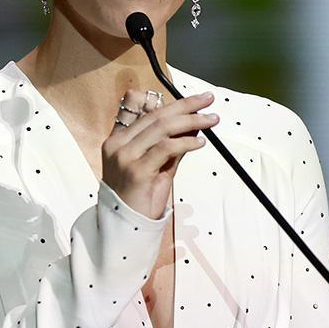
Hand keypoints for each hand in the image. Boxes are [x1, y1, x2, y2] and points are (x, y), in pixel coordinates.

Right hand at [101, 89, 218, 218]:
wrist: (127, 227)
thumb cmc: (140, 198)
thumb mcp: (157, 167)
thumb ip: (172, 145)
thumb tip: (194, 125)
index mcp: (117, 141)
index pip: (145, 111)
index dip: (171, 102)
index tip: (193, 100)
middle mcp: (117, 145)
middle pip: (156, 115)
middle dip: (186, 105)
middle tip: (207, 100)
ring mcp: (124, 157)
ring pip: (162, 127)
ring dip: (191, 120)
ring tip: (210, 120)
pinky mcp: (136, 171)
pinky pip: (165, 148)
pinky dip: (186, 142)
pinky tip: (199, 143)